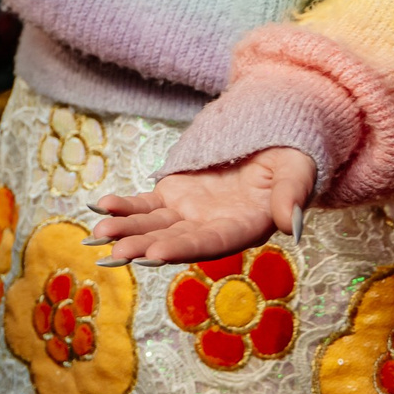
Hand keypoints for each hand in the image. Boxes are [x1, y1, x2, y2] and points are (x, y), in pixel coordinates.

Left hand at [86, 146, 314, 264]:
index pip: (211, 243)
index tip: (154, 255)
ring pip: (153, 226)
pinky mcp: (174, 196)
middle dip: (143, 248)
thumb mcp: (298, 170)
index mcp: (244, 227)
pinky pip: (144, 205)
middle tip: (114, 255)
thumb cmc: (291, 156)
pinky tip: (99, 209)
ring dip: (125, 231)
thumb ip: (293, 197)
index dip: (183, 249)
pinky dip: (122, 208)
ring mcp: (189, 213)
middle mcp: (213, 227)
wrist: (271, 138)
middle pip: (175, 241)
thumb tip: (293, 228)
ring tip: (95, 236)